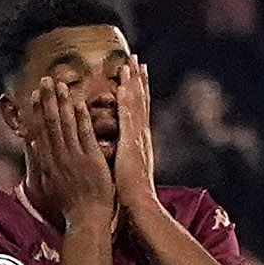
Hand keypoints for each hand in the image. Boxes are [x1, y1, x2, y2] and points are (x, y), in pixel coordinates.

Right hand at [23, 81, 113, 227]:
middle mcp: (58, 157)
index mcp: (48, 162)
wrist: (86, 219)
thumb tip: (30, 144)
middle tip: (45, 80)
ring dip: (62, 104)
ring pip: (66, 125)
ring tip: (60, 85)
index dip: (37, 110)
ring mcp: (74, 158)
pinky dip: (81, 119)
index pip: (40, 131)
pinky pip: (85, 136)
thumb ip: (39, 162)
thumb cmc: (69, 204)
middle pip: (50, 123)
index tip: (34, 94)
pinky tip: (79, 103)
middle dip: (47, 100)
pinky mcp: (90, 160)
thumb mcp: (47, 183)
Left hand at [113, 57, 158, 213]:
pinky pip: (128, 117)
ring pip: (136, 104)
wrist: (140, 206)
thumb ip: (125, 157)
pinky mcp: (131, 143)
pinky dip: (127, 101)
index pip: (139, 111)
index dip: (138, 91)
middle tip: (136, 58)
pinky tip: (122, 86)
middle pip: (141, 101)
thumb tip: (121, 153)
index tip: (136, 74)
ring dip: (133, 83)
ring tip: (130, 63)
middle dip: (138, 79)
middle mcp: (141, 135)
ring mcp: (138, 138)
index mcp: (139, 141)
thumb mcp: (128, 171)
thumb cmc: (131, 195)